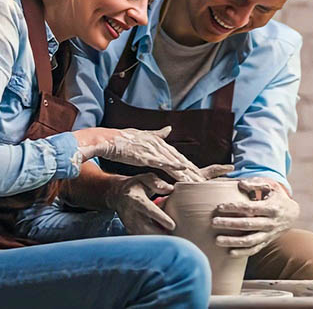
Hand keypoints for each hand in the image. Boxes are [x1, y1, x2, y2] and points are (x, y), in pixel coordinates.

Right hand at [74, 126, 203, 181]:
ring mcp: (152, 150)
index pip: (177, 156)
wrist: (107, 139)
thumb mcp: (143, 136)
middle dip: (192, 171)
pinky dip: (172, 164)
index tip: (199, 175)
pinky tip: (182, 169)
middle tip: (204, 182)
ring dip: (186, 172)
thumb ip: (157, 134)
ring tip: (197, 181)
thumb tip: (169, 128)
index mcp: (158, 143)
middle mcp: (158, 145)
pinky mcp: (144, 155)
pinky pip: (160, 161)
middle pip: (179, 160)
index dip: (188, 166)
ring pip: (173, 162)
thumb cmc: (122, 140)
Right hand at [105, 173, 175, 234]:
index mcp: (137, 200)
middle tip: (177, 232)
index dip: (161, 218)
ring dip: (158, 238)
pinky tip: (163, 234)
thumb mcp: (145, 179)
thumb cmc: (136, 186)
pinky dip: (153, 239)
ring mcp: (130, 225)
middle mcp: (132, 214)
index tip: (172, 225)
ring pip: (145, 237)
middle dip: (162, 233)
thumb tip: (170, 189)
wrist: (118, 195)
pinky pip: (143, 239)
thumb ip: (157, 183)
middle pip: (147, 230)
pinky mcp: (131, 231)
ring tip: (170, 234)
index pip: (149, 211)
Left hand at [211, 177, 299, 256]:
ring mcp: (269, 234)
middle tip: (213, 222)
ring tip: (217, 240)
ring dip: (233, 241)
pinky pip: (254, 250)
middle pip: (248, 225)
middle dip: (230, 224)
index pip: (250, 208)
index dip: (234, 208)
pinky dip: (242, 253)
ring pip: (250, 240)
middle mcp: (270, 223)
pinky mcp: (267, 242)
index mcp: (271, 208)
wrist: (292, 214)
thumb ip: (256, 183)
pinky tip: (229, 253)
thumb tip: (240, 183)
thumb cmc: (277, 197)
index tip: (219, 207)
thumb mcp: (271, 186)